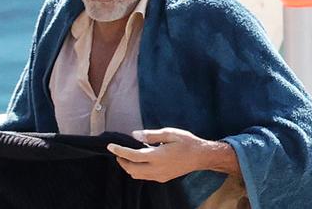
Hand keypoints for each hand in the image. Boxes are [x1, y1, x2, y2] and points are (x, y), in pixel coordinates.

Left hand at [107, 128, 239, 182]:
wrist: (201, 157)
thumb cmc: (187, 142)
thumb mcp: (170, 133)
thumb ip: (151, 135)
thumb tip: (134, 135)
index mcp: (157, 156)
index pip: (132, 156)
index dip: (119, 151)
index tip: (110, 146)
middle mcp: (157, 169)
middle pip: (131, 169)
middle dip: (122, 161)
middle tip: (118, 151)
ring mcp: (160, 176)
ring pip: (137, 175)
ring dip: (128, 167)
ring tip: (126, 156)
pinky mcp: (163, 178)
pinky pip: (145, 177)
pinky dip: (137, 170)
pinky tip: (139, 161)